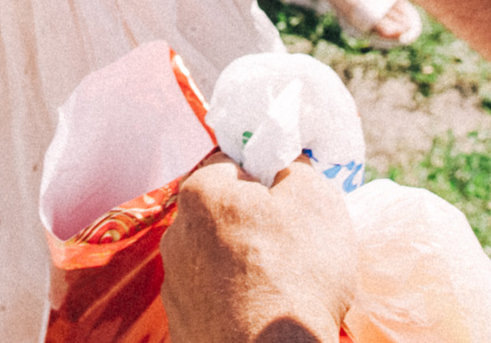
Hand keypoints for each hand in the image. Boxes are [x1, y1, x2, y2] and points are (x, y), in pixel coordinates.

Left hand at [164, 156, 358, 342]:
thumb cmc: (296, 274)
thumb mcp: (317, 200)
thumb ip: (296, 170)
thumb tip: (285, 170)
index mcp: (201, 194)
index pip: (232, 165)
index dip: (265, 176)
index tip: (288, 199)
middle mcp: (176, 235)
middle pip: (222, 214)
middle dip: (252, 223)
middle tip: (291, 243)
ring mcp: (174, 285)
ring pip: (217, 258)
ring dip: (243, 264)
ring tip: (280, 286)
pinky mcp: (181, 325)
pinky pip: (213, 299)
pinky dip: (234, 302)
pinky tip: (261, 312)